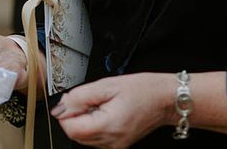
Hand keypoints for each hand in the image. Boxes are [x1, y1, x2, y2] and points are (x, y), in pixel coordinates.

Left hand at [52, 73, 173, 148]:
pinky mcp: (117, 146)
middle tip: (94, 97)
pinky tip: (108, 111)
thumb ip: (80, 96)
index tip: (74, 98)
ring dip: (86, 119)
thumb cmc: (144, 90)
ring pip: (84, 137)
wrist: (165, 99)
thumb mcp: (109, 85)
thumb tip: (60, 106)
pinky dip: (95, 124)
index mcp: (108, 127)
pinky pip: (96, 138)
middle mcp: (110, 143)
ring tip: (103, 103)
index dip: (66, 112)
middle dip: (77, 115)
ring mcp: (114, 147)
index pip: (70, 128)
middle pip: (76, 134)